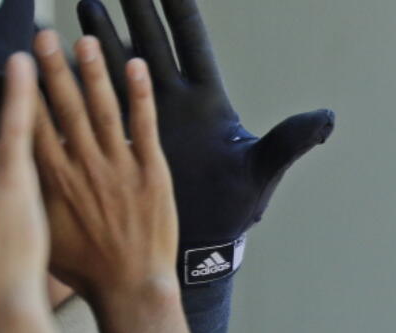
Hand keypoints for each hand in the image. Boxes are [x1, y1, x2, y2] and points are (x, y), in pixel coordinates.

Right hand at [33, 30, 176, 302]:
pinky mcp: (151, 173)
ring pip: (103, 109)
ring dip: (94, 72)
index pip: (32, 123)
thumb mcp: (41, 232)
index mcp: (52, 179)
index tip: (16, 59)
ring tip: (85, 39)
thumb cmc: (83, 269)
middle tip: (43, 33)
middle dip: (53, 67)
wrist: (130, 289)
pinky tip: (135, 66)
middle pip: (64, 107)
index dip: (24, 89)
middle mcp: (83, 166)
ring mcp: (119, 167)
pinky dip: (140, 95)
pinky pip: (145, 126)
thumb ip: (24, 196)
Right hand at [76, 0, 333, 284]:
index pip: (189, 38)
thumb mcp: (261, 171)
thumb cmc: (232, 210)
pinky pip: (102, 104)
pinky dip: (86, 82)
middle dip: (135, 7)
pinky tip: (68, 60)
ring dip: (102, 37)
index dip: (177, 5)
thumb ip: (289, 141)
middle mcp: (174, 101)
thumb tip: (327, 120)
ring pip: (120, 67)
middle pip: (152, 41)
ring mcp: (147, 119)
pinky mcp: (124, 141)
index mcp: (206, 99)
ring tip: (86, 5)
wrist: (199, 246)